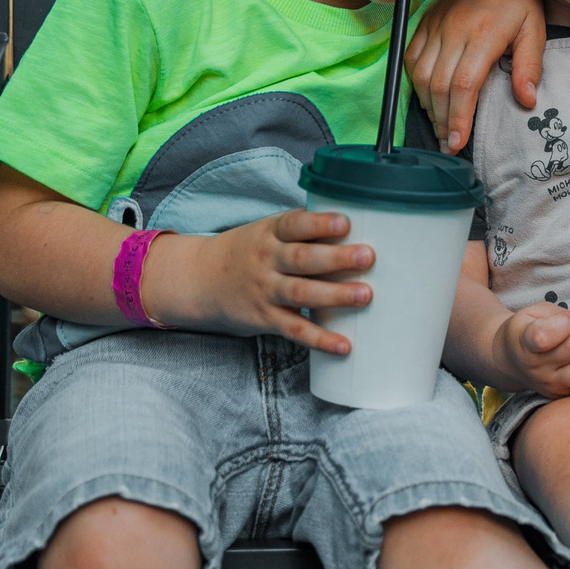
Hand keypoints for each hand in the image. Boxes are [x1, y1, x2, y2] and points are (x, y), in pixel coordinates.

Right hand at [144, 208, 376, 352]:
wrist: (201, 280)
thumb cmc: (249, 251)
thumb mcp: (267, 231)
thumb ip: (302, 229)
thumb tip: (357, 223)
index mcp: (270, 233)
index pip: (295, 225)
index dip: (319, 223)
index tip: (345, 223)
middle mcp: (267, 260)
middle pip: (302, 258)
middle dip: (336, 258)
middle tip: (367, 257)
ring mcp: (265, 291)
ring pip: (302, 293)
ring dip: (335, 295)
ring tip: (365, 295)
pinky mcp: (266, 318)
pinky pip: (295, 330)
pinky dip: (320, 340)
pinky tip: (344, 345)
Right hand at [407, 0, 546, 151]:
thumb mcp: (535, 30)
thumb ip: (530, 66)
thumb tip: (527, 102)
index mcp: (482, 34)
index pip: (463, 84)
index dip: (458, 116)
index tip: (458, 141)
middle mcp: (454, 30)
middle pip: (438, 85)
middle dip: (443, 120)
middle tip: (450, 143)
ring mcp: (436, 25)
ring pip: (421, 74)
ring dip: (428, 105)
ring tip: (441, 126)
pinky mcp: (426, 21)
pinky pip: (411, 56)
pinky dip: (415, 82)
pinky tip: (428, 98)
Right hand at [493, 300, 569, 396]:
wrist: (512, 361)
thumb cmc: (529, 330)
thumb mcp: (538, 313)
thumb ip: (567, 313)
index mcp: (525, 342)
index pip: (542, 336)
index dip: (563, 322)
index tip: (565, 317)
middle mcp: (537, 367)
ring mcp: (551, 384)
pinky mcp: (566, 394)